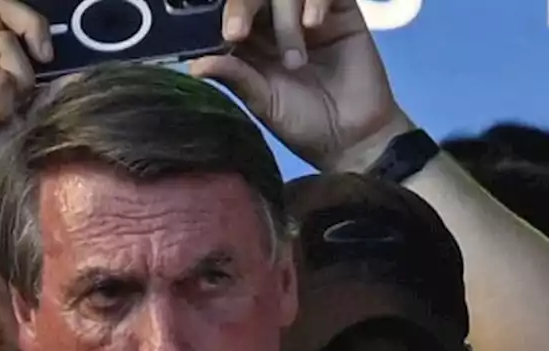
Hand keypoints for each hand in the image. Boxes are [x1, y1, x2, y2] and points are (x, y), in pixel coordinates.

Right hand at [0, 0, 52, 210]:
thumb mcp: (21, 121)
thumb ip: (40, 94)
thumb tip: (75, 75)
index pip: (5, 14)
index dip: (32, 25)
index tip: (48, 57)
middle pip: (0, 8)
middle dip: (32, 29)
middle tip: (43, 61)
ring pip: (4, 45)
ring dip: (18, 82)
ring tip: (1, 113)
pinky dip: (1, 104)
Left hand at [189, 0, 411, 172]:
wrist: (354, 138)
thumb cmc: (305, 124)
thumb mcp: (264, 103)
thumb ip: (235, 78)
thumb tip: (194, 66)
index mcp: (251, 44)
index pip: (230, 14)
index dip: (222, 17)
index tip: (221, 35)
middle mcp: (276, 24)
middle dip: (242, 6)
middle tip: (236, 33)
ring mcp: (308, 15)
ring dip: (284, 20)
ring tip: (295, 61)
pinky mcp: (341, 11)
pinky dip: (315, 0)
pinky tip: (314, 25)